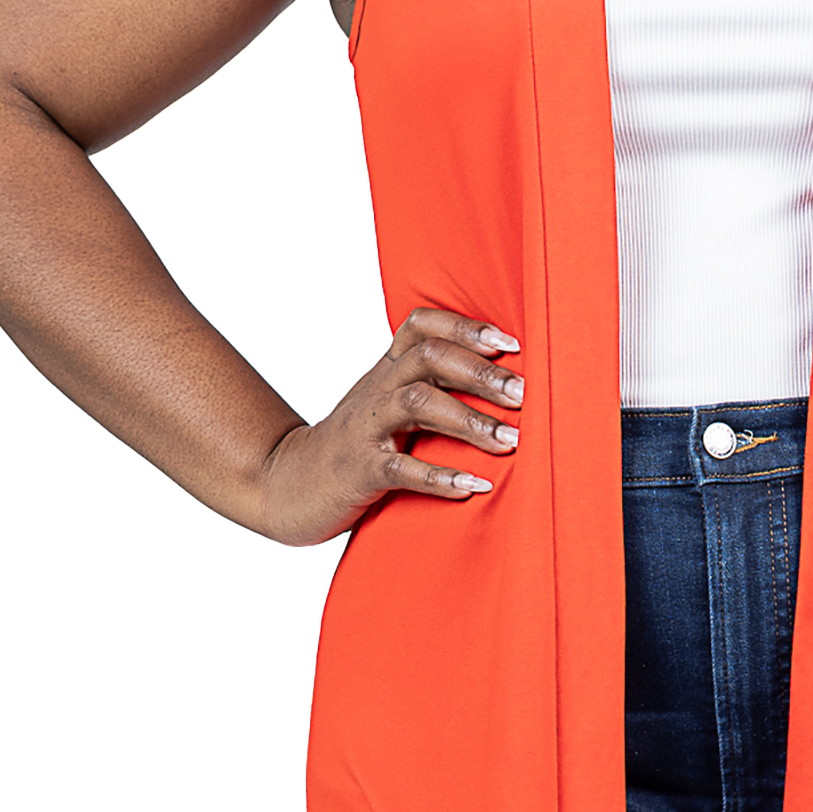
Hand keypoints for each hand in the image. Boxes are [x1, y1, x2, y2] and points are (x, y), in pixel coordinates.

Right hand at [238, 305, 522, 545]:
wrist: (288, 484)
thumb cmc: (355, 446)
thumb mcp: (385, 405)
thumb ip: (430, 387)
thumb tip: (502, 384)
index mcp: (386, 370)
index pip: (421, 326)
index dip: (465, 327)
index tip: (510, 342)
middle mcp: (377, 390)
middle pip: (428, 358)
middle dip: (480, 373)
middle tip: (524, 394)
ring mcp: (366, 429)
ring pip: (418, 403)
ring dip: (469, 420)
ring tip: (510, 440)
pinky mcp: (360, 471)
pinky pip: (401, 468)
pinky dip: (440, 476)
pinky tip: (473, 485)